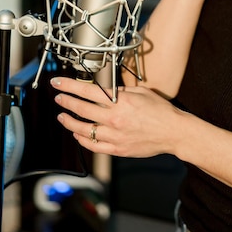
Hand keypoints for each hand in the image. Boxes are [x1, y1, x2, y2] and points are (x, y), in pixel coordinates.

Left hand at [51, 76, 180, 157]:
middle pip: (81, 109)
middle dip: (65, 102)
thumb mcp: (141, 92)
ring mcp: (114, 136)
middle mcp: (114, 119)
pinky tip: (77, 133)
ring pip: (83, 130)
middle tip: (58, 98)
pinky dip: (82, 139)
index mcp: (120, 102)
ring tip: (62, 117)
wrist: (173, 132)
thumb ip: (120, 91)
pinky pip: (93, 146)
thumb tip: (105, 91)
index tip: (58, 82)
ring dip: (69, 122)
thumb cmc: (160, 111)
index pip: (87, 91)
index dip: (69, 86)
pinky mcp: (117, 149)